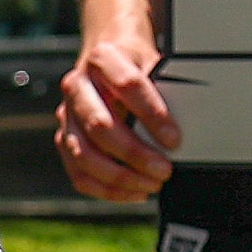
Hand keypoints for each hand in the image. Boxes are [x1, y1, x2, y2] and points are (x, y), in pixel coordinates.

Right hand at [52, 31, 179, 202]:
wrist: (106, 62)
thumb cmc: (134, 66)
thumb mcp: (153, 65)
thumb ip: (166, 91)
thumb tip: (186, 127)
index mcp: (102, 59)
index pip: (126, 87)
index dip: (152, 116)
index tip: (174, 140)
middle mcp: (77, 86)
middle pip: (100, 126)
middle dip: (135, 154)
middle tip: (164, 169)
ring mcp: (66, 115)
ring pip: (84, 155)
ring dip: (120, 177)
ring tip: (152, 184)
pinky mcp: (64, 140)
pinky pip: (79, 174)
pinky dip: (108, 190)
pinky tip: (135, 191)